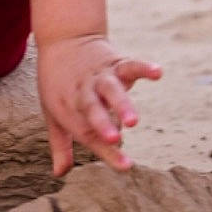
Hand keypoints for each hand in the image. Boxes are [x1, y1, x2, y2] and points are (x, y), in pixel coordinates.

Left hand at [36, 35, 161, 176]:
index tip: (127, 167)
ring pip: (111, 89)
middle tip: (116, 139)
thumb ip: (60, 144)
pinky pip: (129, 64)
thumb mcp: (53, 112)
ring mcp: (100, 76)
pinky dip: (143, 67)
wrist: (62, 37)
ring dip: (121, 103)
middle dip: (104, 124)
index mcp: (70, 109)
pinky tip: (158, 73)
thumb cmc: (58, 82)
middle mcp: (84, 93)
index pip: (89, 134)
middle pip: (93, 109)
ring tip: (134, 119)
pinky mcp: (114, 62)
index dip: (108, 152)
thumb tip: (59, 174)